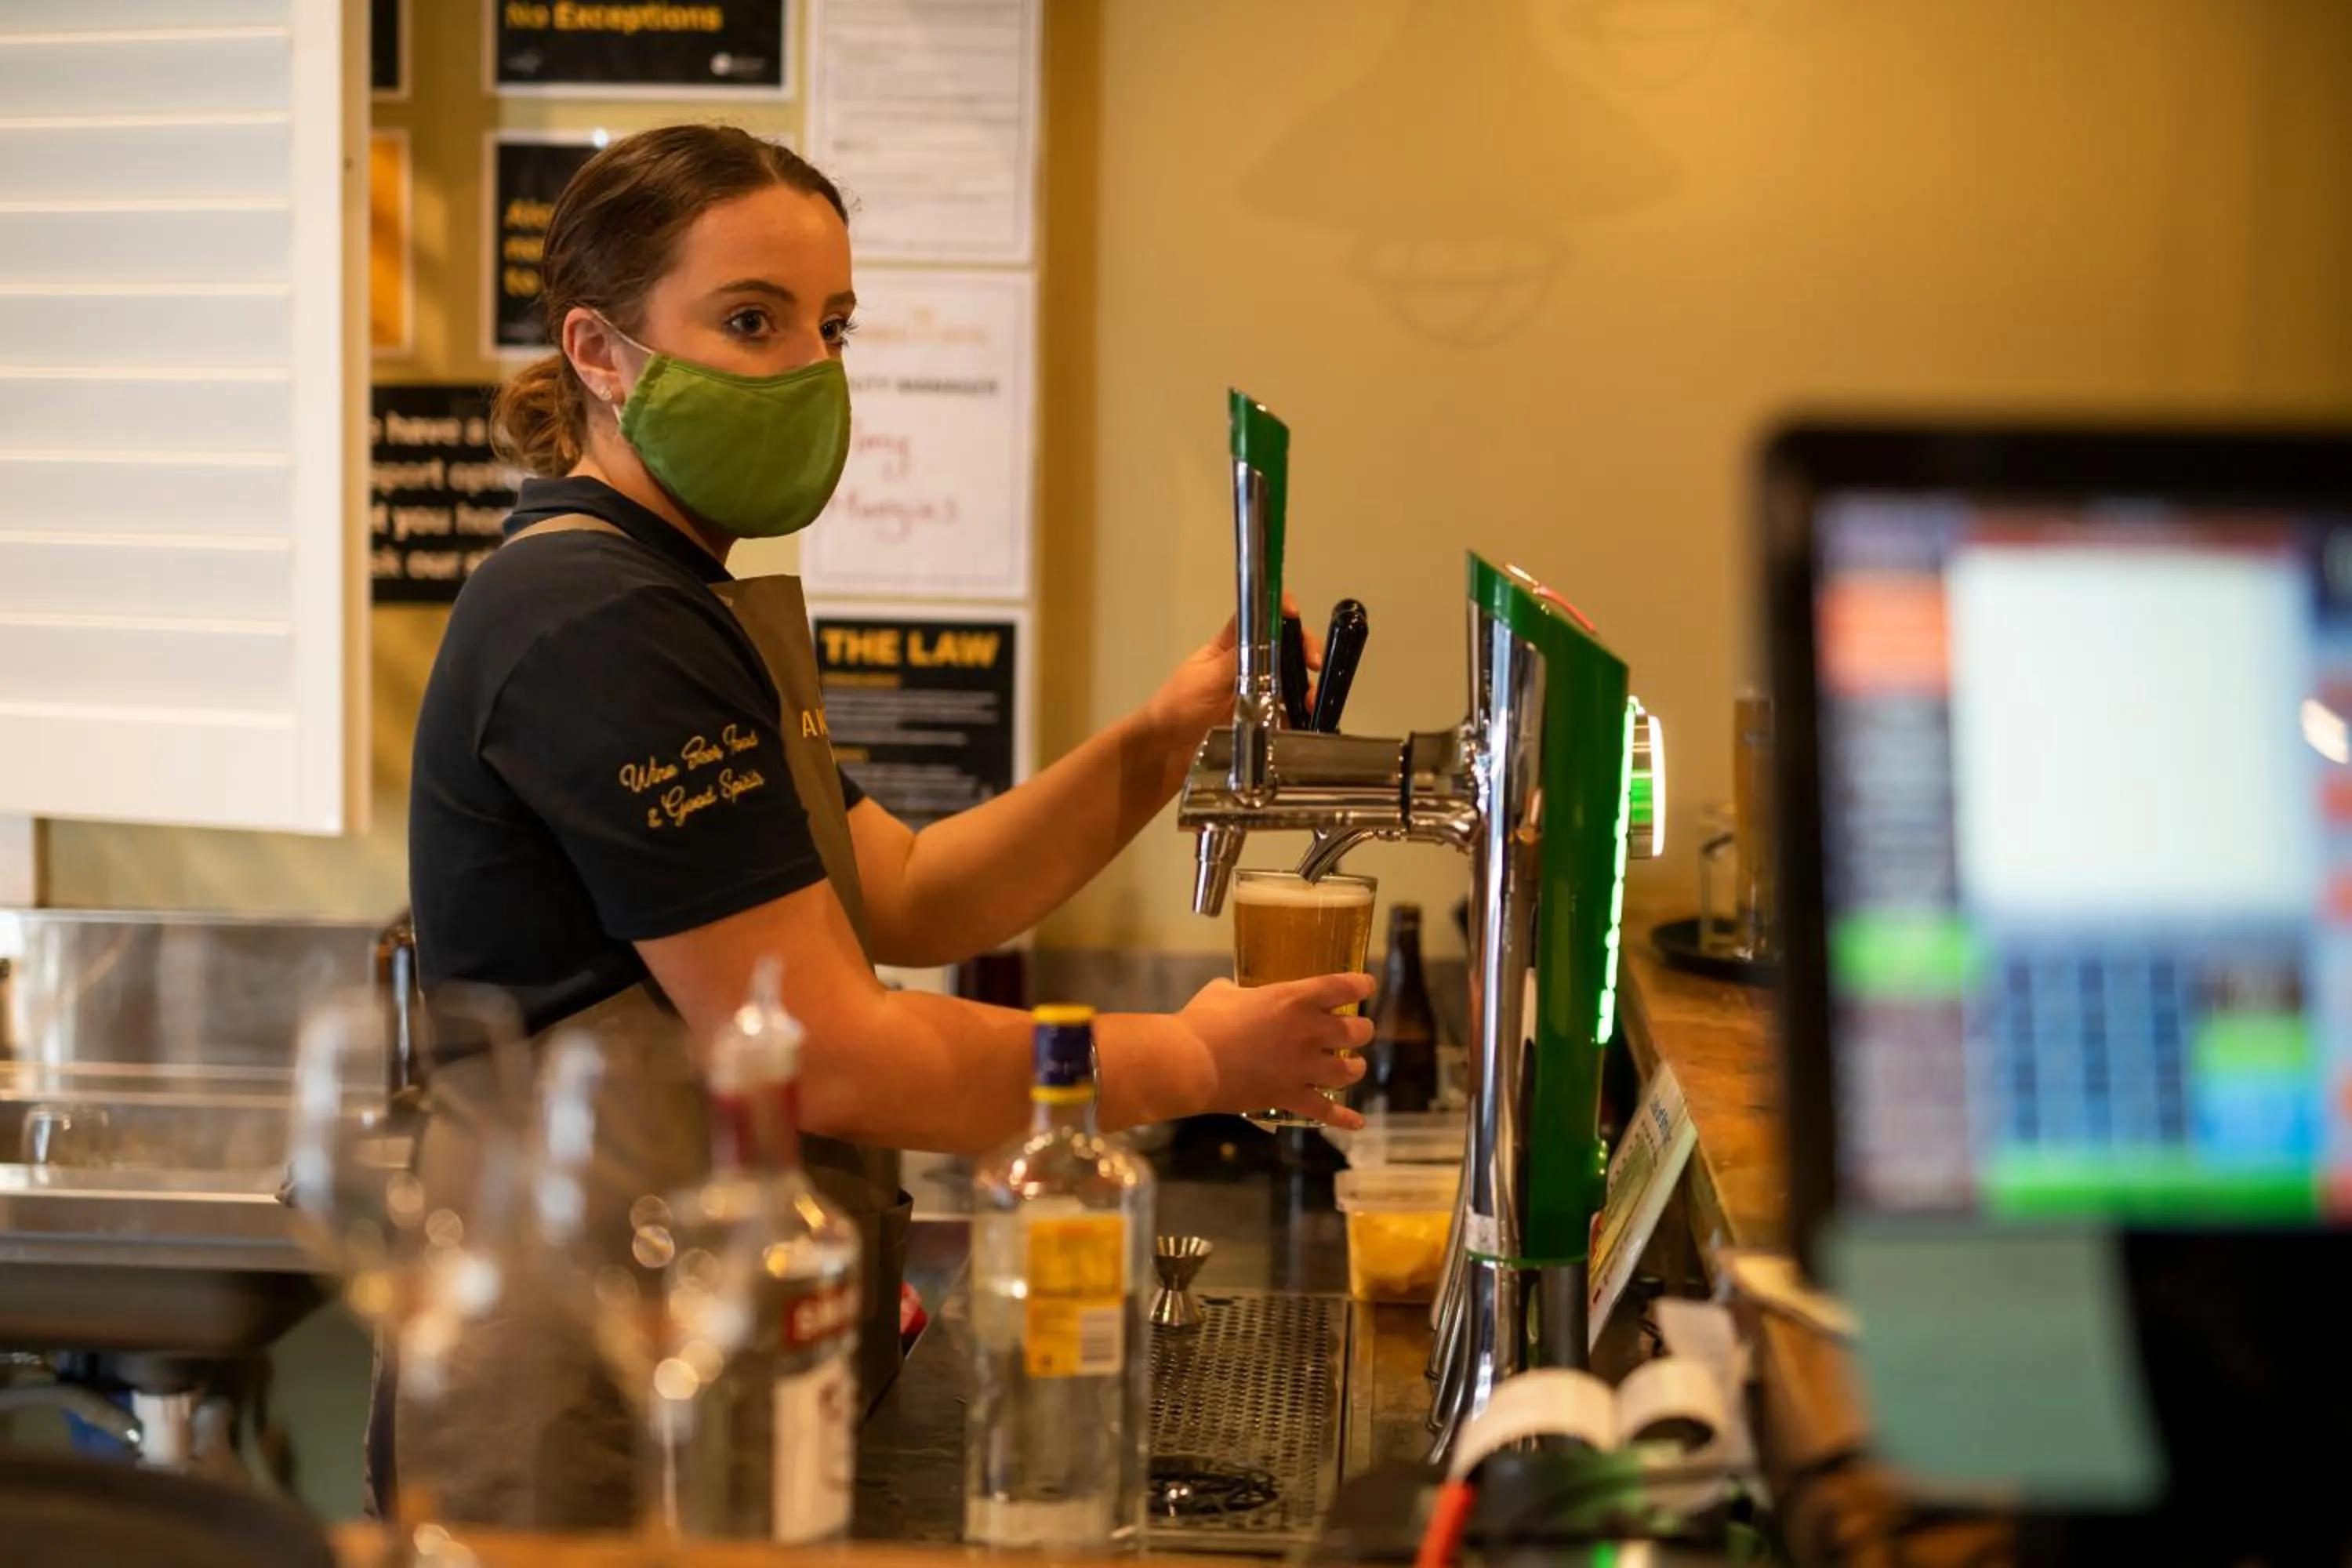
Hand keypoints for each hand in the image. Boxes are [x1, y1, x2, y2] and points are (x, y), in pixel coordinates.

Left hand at [1141, 595, 1322, 757]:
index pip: (1257, 619)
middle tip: (1314, 664)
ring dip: (1307, 687)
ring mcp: (1255, 696)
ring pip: (1290, 682)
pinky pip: (1287, 716)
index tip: (1295, 614)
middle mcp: (1246, 668)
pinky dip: (1301, 717)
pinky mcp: (1260, 724)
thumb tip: (1263, 635)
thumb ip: (1234, 661)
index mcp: (1229, 649)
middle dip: (1305, 651)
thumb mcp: (1204, 679)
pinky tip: (1307, 722)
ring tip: (1311, 702)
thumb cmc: (1175, 708)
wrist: (1164, 753)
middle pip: (1284, 650)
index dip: (1278, 610)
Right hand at [1176, 974, 1374, 1129]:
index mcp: (1295, 999)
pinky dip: (1343, 1118)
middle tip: (1357, 1032)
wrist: (1191, 1063)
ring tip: (1354, 1067)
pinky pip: (1326, 1111)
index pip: (1342, 987)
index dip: (1361, 985)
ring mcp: (1302, 1067)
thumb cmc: (1203, 1020)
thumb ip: (1240, 992)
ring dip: (1355, 1068)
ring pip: (1349, 1070)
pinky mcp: (1290, 1096)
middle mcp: (1309, 1032)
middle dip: (1361, 1031)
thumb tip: (1237, 995)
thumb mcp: (1222, 992)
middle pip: (1356, 1031)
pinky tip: (1357, 1123)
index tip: (1367, 985)